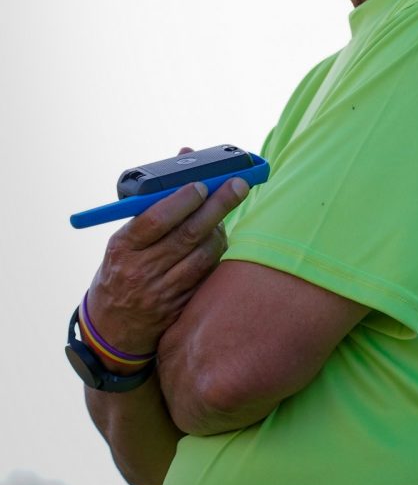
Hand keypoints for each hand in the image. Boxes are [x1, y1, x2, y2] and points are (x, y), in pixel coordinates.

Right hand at [86, 163, 249, 358]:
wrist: (111, 328)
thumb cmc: (122, 268)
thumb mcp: (125, 237)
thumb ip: (154, 202)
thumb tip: (186, 156)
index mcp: (123, 247)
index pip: (155, 220)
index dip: (182, 201)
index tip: (202, 184)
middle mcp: (141, 270)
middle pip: (187, 234)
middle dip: (218, 205)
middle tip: (238, 184)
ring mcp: (161, 292)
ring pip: (202, 255)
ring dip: (219, 230)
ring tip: (223, 214)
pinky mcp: (179, 307)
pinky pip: (206, 275)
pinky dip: (215, 253)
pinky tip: (216, 240)